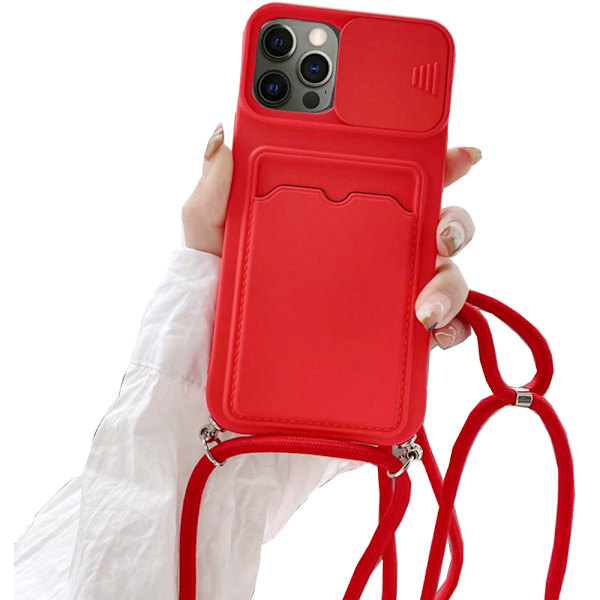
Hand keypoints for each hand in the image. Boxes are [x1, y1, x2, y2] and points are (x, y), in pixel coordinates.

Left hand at [183, 124, 479, 350]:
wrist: (211, 367)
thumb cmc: (210, 301)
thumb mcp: (206, 242)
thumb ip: (212, 194)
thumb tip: (223, 139)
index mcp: (332, 216)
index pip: (388, 174)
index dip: (427, 155)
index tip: (453, 149)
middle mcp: (366, 251)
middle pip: (432, 222)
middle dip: (454, 221)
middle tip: (441, 232)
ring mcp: (379, 294)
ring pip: (442, 274)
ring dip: (450, 281)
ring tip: (423, 304)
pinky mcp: (384, 337)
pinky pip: (434, 329)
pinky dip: (449, 329)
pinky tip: (433, 332)